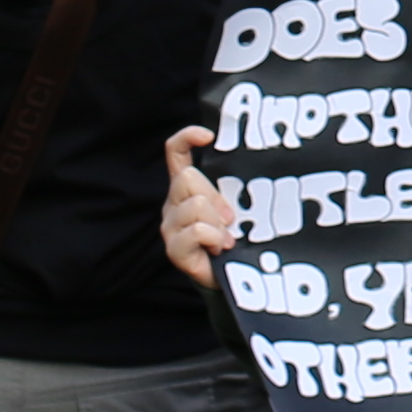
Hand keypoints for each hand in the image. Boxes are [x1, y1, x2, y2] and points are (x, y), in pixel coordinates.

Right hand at [158, 125, 231, 285]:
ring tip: (226, 239)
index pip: (175, 152)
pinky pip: (197, 230)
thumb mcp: (236, 205)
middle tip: (230, 218)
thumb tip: (242, 175)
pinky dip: (215, 239)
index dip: (187, 137)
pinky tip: (219, 249)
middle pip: (187, 177)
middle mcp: (173, 202)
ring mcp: (170, 225)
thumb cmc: (237, 236)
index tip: (209, 136)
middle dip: (215, 196)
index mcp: (187, 186)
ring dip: (218, 223)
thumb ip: (232, 187)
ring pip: (195, 204)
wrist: (233, 276)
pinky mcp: (173, 249)